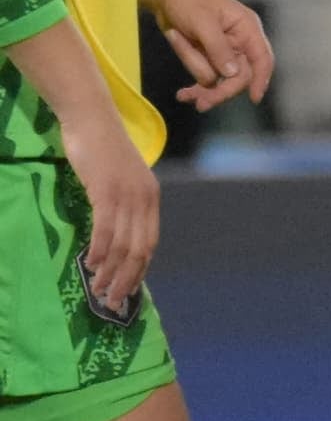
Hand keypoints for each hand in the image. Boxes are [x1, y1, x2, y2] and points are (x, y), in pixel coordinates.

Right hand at [59, 97, 152, 314]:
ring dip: (111, 271)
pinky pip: (105, 228)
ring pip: (123, 243)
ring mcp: (127, 195)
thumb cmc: (100, 150)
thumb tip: (111, 236)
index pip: (150, 243)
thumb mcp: (116, 181)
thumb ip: (120, 206)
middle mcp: (145, 199)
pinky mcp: (107, 190)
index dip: (140, 269)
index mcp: (150, 198)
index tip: (128, 289)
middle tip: (114, 301)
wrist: (91, 119)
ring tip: (99, 289)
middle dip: (127, 278)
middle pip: (140, 249)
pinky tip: (90, 264)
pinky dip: (99, 249)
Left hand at [136, 0, 270, 110]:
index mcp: (246, 28)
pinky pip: (206, 79)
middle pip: (240, 75)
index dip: (262, 79)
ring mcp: (224, 51)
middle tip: (202, 104)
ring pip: (220, 80)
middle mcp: (240, 42)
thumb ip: (218, 48)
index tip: (254, 98)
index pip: (262, 58)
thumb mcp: (202, 23)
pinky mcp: (208, 58)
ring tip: (184, 96)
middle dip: (222, 91)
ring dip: (200, 85)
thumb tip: (233, 73)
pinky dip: (195, 88)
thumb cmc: (186, 1)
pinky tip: (183, 95)